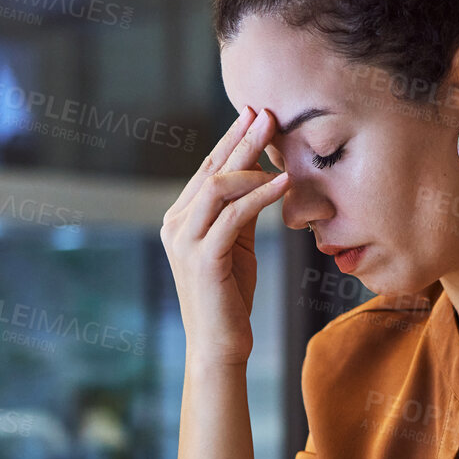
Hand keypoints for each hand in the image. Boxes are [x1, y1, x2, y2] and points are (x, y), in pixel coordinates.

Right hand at [160, 106, 287, 365]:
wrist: (219, 345)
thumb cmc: (230, 297)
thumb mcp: (235, 246)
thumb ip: (240, 213)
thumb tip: (260, 176)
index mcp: (180, 220)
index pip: (207, 170)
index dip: (230, 141)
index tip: (254, 116)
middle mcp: (175, 225)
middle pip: (211, 170)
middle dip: (241, 139)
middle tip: (266, 113)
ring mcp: (185, 241)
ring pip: (219, 186)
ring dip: (251, 162)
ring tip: (278, 142)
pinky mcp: (203, 257)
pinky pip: (235, 215)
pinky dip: (260, 195)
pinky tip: (283, 183)